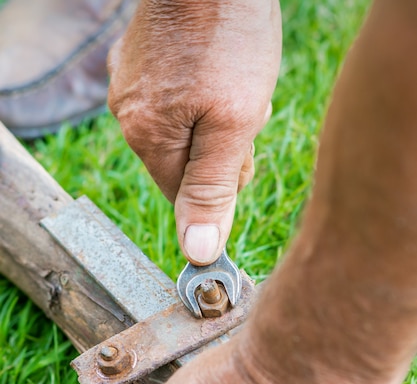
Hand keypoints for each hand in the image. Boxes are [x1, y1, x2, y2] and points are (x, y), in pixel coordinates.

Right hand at [107, 0, 281, 263]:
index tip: (242, 151)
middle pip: (183, 163)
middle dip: (219, 149)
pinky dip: (202, 94)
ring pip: (183, 131)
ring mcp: (130, 83)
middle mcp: (127, 114)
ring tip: (231, 79)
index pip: (183, 195)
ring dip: (214, 120)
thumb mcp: (232, 126)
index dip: (220, 182)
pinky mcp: (141, 61)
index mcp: (146, 137)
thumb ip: (212, 191)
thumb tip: (197, 253)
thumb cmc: (230, 39)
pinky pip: (176, 100)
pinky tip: (218, 65)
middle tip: (241, 108)